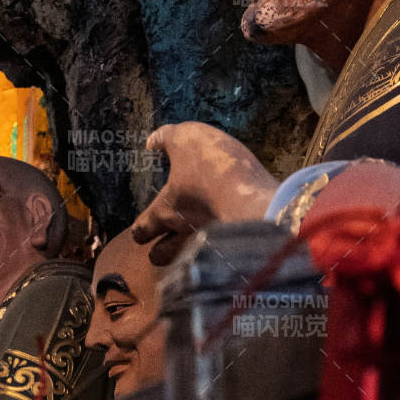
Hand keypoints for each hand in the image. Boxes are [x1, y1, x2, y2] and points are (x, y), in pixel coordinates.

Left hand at [131, 123, 278, 263]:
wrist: (258, 199)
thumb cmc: (216, 169)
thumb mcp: (188, 139)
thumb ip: (167, 137)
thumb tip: (151, 141)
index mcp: (165, 211)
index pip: (141, 230)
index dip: (140, 229)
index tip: (143, 228)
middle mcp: (182, 234)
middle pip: (158, 256)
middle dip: (158, 250)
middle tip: (166, 240)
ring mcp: (208, 248)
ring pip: (186, 262)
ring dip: (185, 256)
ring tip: (194, 245)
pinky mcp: (234, 254)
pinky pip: (217, 261)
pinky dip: (216, 255)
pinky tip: (227, 243)